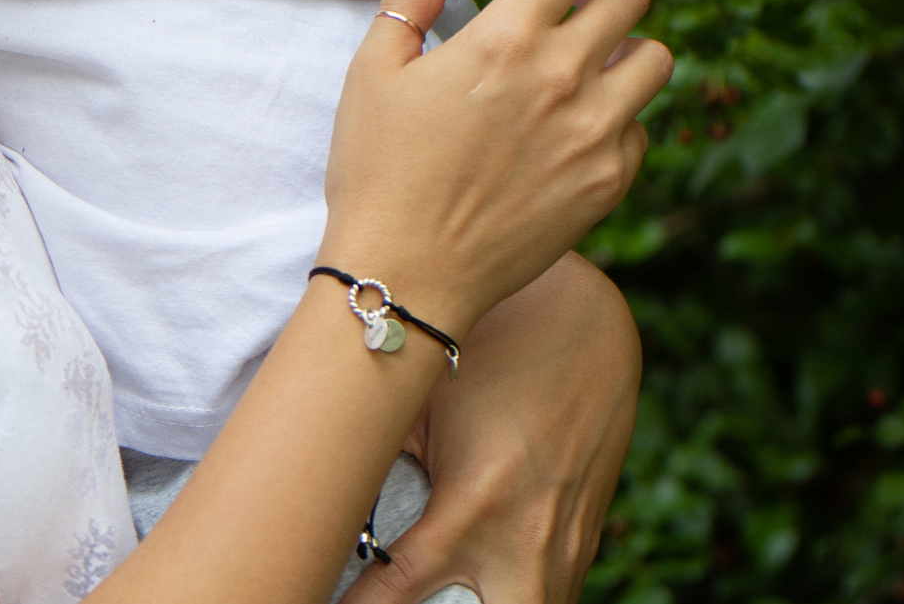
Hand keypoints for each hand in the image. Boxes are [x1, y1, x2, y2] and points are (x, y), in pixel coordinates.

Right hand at [320, 0, 671, 337]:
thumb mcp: (377, 67)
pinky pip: (641, 129)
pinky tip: (577, 126)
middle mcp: (563, 79)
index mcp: (506, 39)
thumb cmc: (379, 168)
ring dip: (627, 46)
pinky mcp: (608, 185)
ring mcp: (594, 135)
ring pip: (656, 59)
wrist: (407, 275)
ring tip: (590, 58)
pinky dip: (620, 117)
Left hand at [338, 255, 640, 603]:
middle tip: (402, 602)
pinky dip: (521, 598)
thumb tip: (334, 489)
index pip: (398, 591)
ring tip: (446, 595)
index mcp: (471, 506)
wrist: (586, 328)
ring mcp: (563, 549)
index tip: (316, 599)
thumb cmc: (493, 354)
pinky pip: (558, 596)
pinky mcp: (585, 540)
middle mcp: (521, 543)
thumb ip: (385, 453)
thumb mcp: (426, 400)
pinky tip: (487, 587)